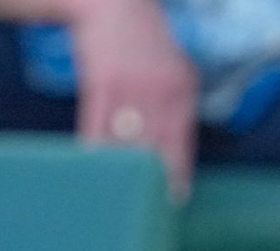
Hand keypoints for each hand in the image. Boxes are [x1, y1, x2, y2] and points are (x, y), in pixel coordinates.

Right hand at [70, 0, 198, 196]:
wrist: (115, 3)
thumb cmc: (152, 45)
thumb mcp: (180, 72)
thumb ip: (183, 111)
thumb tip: (180, 159)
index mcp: (182, 90)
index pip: (182, 142)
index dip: (177, 173)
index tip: (175, 198)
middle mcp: (158, 89)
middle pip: (155, 145)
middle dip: (150, 177)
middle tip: (147, 202)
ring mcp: (129, 84)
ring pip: (126, 138)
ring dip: (122, 167)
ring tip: (120, 190)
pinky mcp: (101, 80)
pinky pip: (98, 122)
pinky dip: (96, 145)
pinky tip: (95, 163)